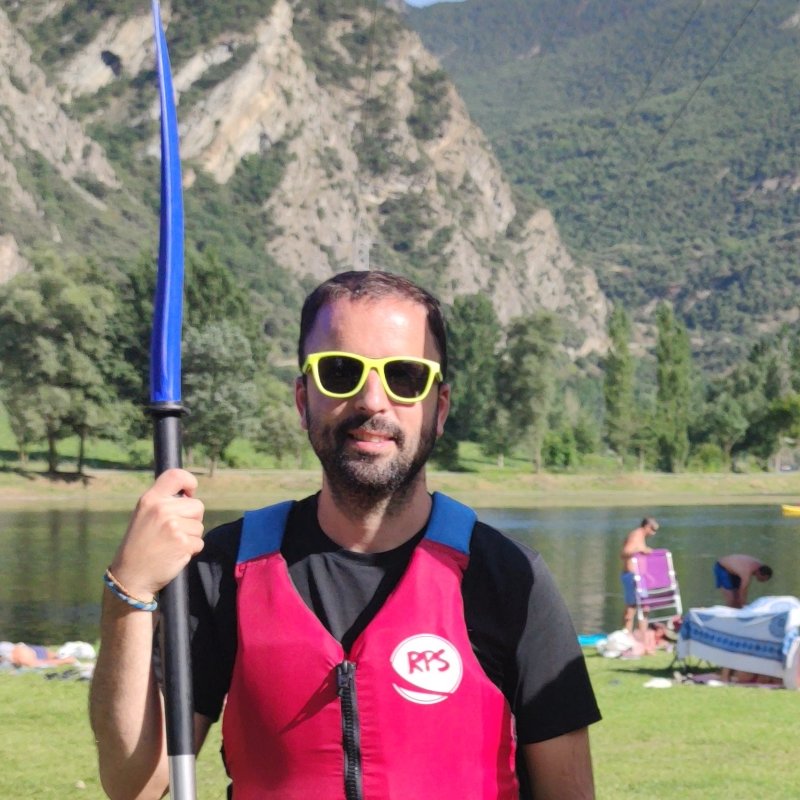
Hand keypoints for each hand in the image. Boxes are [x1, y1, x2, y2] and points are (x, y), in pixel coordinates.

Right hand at [109, 468, 204, 598]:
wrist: (130, 576)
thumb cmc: (139, 545)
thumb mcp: (144, 515)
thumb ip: (163, 503)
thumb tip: (189, 494)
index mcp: (150, 499)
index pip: (176, 476)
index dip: (189, 481)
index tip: (190, 492)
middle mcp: (161, 509)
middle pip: (197, 505)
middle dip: (192, 519)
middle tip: (174, 531)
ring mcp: (173, 526)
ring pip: (199, 526)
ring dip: (191, 536)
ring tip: (171, 544)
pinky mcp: (183, 543)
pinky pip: (199, 542)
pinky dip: (191, 550)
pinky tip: (174, 554)